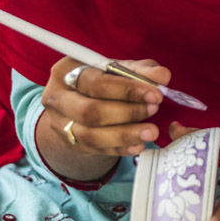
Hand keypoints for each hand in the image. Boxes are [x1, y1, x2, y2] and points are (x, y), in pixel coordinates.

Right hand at [36, 57, 170, 181]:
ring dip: (125, 134)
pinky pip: (96, 150)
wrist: (79, 104)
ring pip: (91, 135)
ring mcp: (60, 123)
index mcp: (67, 70)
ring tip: (151, 132)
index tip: (155, 94)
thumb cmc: (103, 81)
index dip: (127, 90)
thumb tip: (162, 75)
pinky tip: (138, 146)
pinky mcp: (69, 143)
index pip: (96, 82)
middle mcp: (57, 97)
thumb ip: (140, 70)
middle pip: (90, 111)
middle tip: (154, 110)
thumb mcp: (119, 69)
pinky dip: (119, 148)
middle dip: (127, 112)